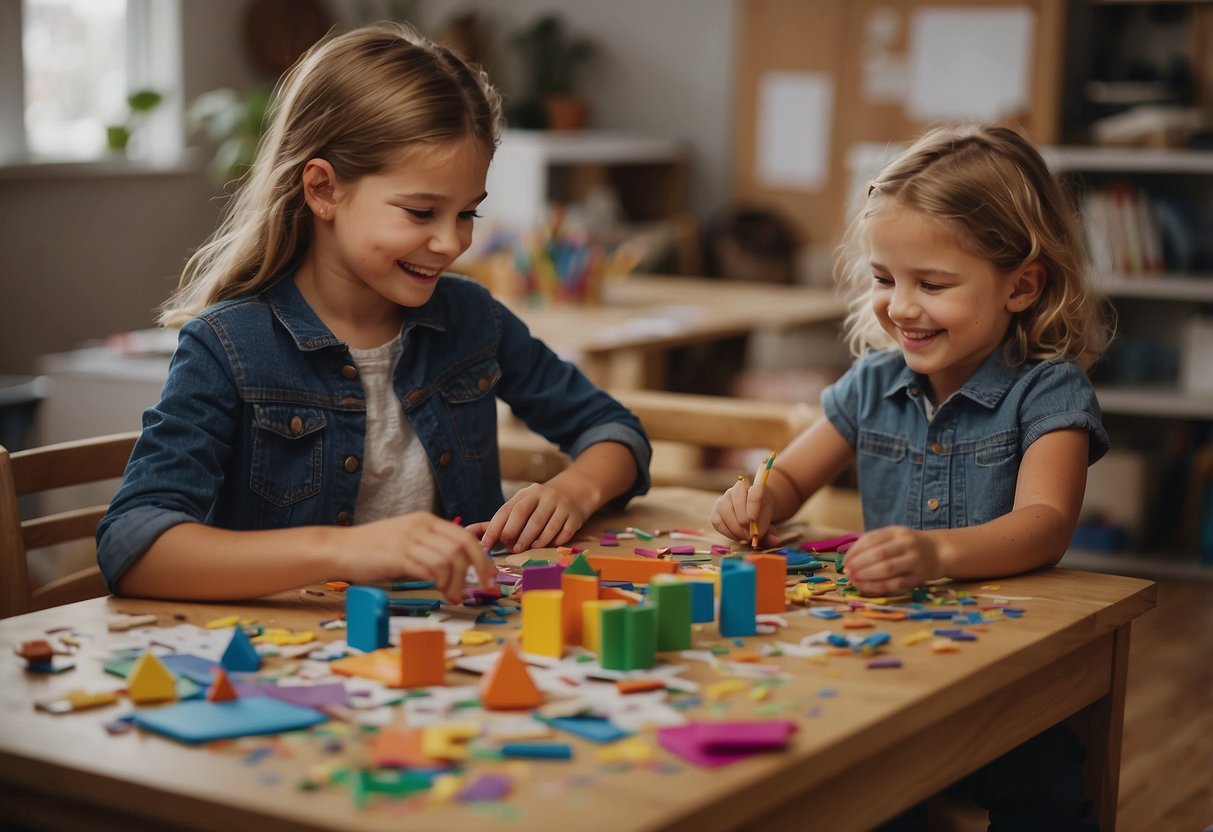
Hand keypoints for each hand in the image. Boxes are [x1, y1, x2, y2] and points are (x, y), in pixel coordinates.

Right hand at [340, 512, 493, 601]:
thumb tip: (457, 569)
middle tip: (483, 587)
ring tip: (453, 595)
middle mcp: (421, 526)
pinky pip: (431, 568)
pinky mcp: (398, 556)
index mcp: (425, 521)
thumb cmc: (372, 551)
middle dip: (480, 569)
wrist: (339, 549)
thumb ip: (429, 548)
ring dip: (458, 582)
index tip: (490, 575)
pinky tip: (441, 593)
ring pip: (450, 559)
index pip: (466, 536)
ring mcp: (409, 540)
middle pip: (464, 546)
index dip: (483, 557)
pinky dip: (442, 583)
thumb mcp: (406, 540)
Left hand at [477, 482, 588, 553]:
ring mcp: (561, 505)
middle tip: (512, 548)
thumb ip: (505, 520)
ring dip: (534, 541)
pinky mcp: (574, 516)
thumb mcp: (524, 505)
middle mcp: (544, 496)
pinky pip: (562, 533)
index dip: (495, 528)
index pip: (508, 510)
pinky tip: (546, 545)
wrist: (574, 492)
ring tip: (526, 549)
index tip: (487, 544)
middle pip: (526, 516)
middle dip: (516, 534)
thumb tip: (476, 534)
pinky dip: (553, 542)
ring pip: (545, 526)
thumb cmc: (541, 505)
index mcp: (527, 493)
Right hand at [710, 473, 776, 546]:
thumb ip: (771, 533)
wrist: (751, 512)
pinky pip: (718, 521)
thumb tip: (774, 541)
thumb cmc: (761, 517)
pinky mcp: (716, 509)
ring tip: (744, 538)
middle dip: (743, 520)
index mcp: (757, 488)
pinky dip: (727, 532)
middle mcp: (739, 489)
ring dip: (735, 528)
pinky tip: (737, 537)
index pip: (755, 492)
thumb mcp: (769, 524)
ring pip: (725, 509)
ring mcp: (725, 497)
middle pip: (738, 498)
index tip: (753, 520)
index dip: (753, 505)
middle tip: (750, 536)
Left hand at [842, 526, 941, 595]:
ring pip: (888, 569)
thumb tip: (848, 558)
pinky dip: (878, 587)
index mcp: (898, 531)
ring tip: (853, 580)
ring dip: (867, 576)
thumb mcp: (893, 536)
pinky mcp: (918, 578)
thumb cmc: (907, 545)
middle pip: (880, 554)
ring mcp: (915, 561)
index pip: (872, 539)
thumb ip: (873, 543)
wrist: (937, 552)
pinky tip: (865, 588)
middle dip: (860, 564)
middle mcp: (908, 544)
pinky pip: (896, 584)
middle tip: (847, 572)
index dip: (855, 551)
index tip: (844, 561)